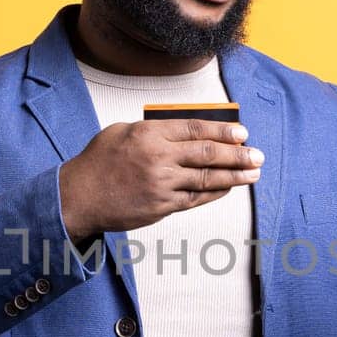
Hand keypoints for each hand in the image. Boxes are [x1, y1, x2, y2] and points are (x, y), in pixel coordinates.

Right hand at [59, 118, 261, 242]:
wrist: (80, 197)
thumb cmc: (99, 162)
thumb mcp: (121, 131)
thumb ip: (153, 129)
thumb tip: (183, 131)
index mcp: (149, 133)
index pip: (196, 129)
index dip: (223, 131)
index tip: (242, 133)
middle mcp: (158, 158)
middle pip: (208, 154)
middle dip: (238, 154)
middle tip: (257, 154)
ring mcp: (162, 184)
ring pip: (207, 178)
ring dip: (235, 176)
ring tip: (253, 173)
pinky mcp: (162, 206)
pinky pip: (195, 198)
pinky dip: (215, 192)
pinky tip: (228, 187)